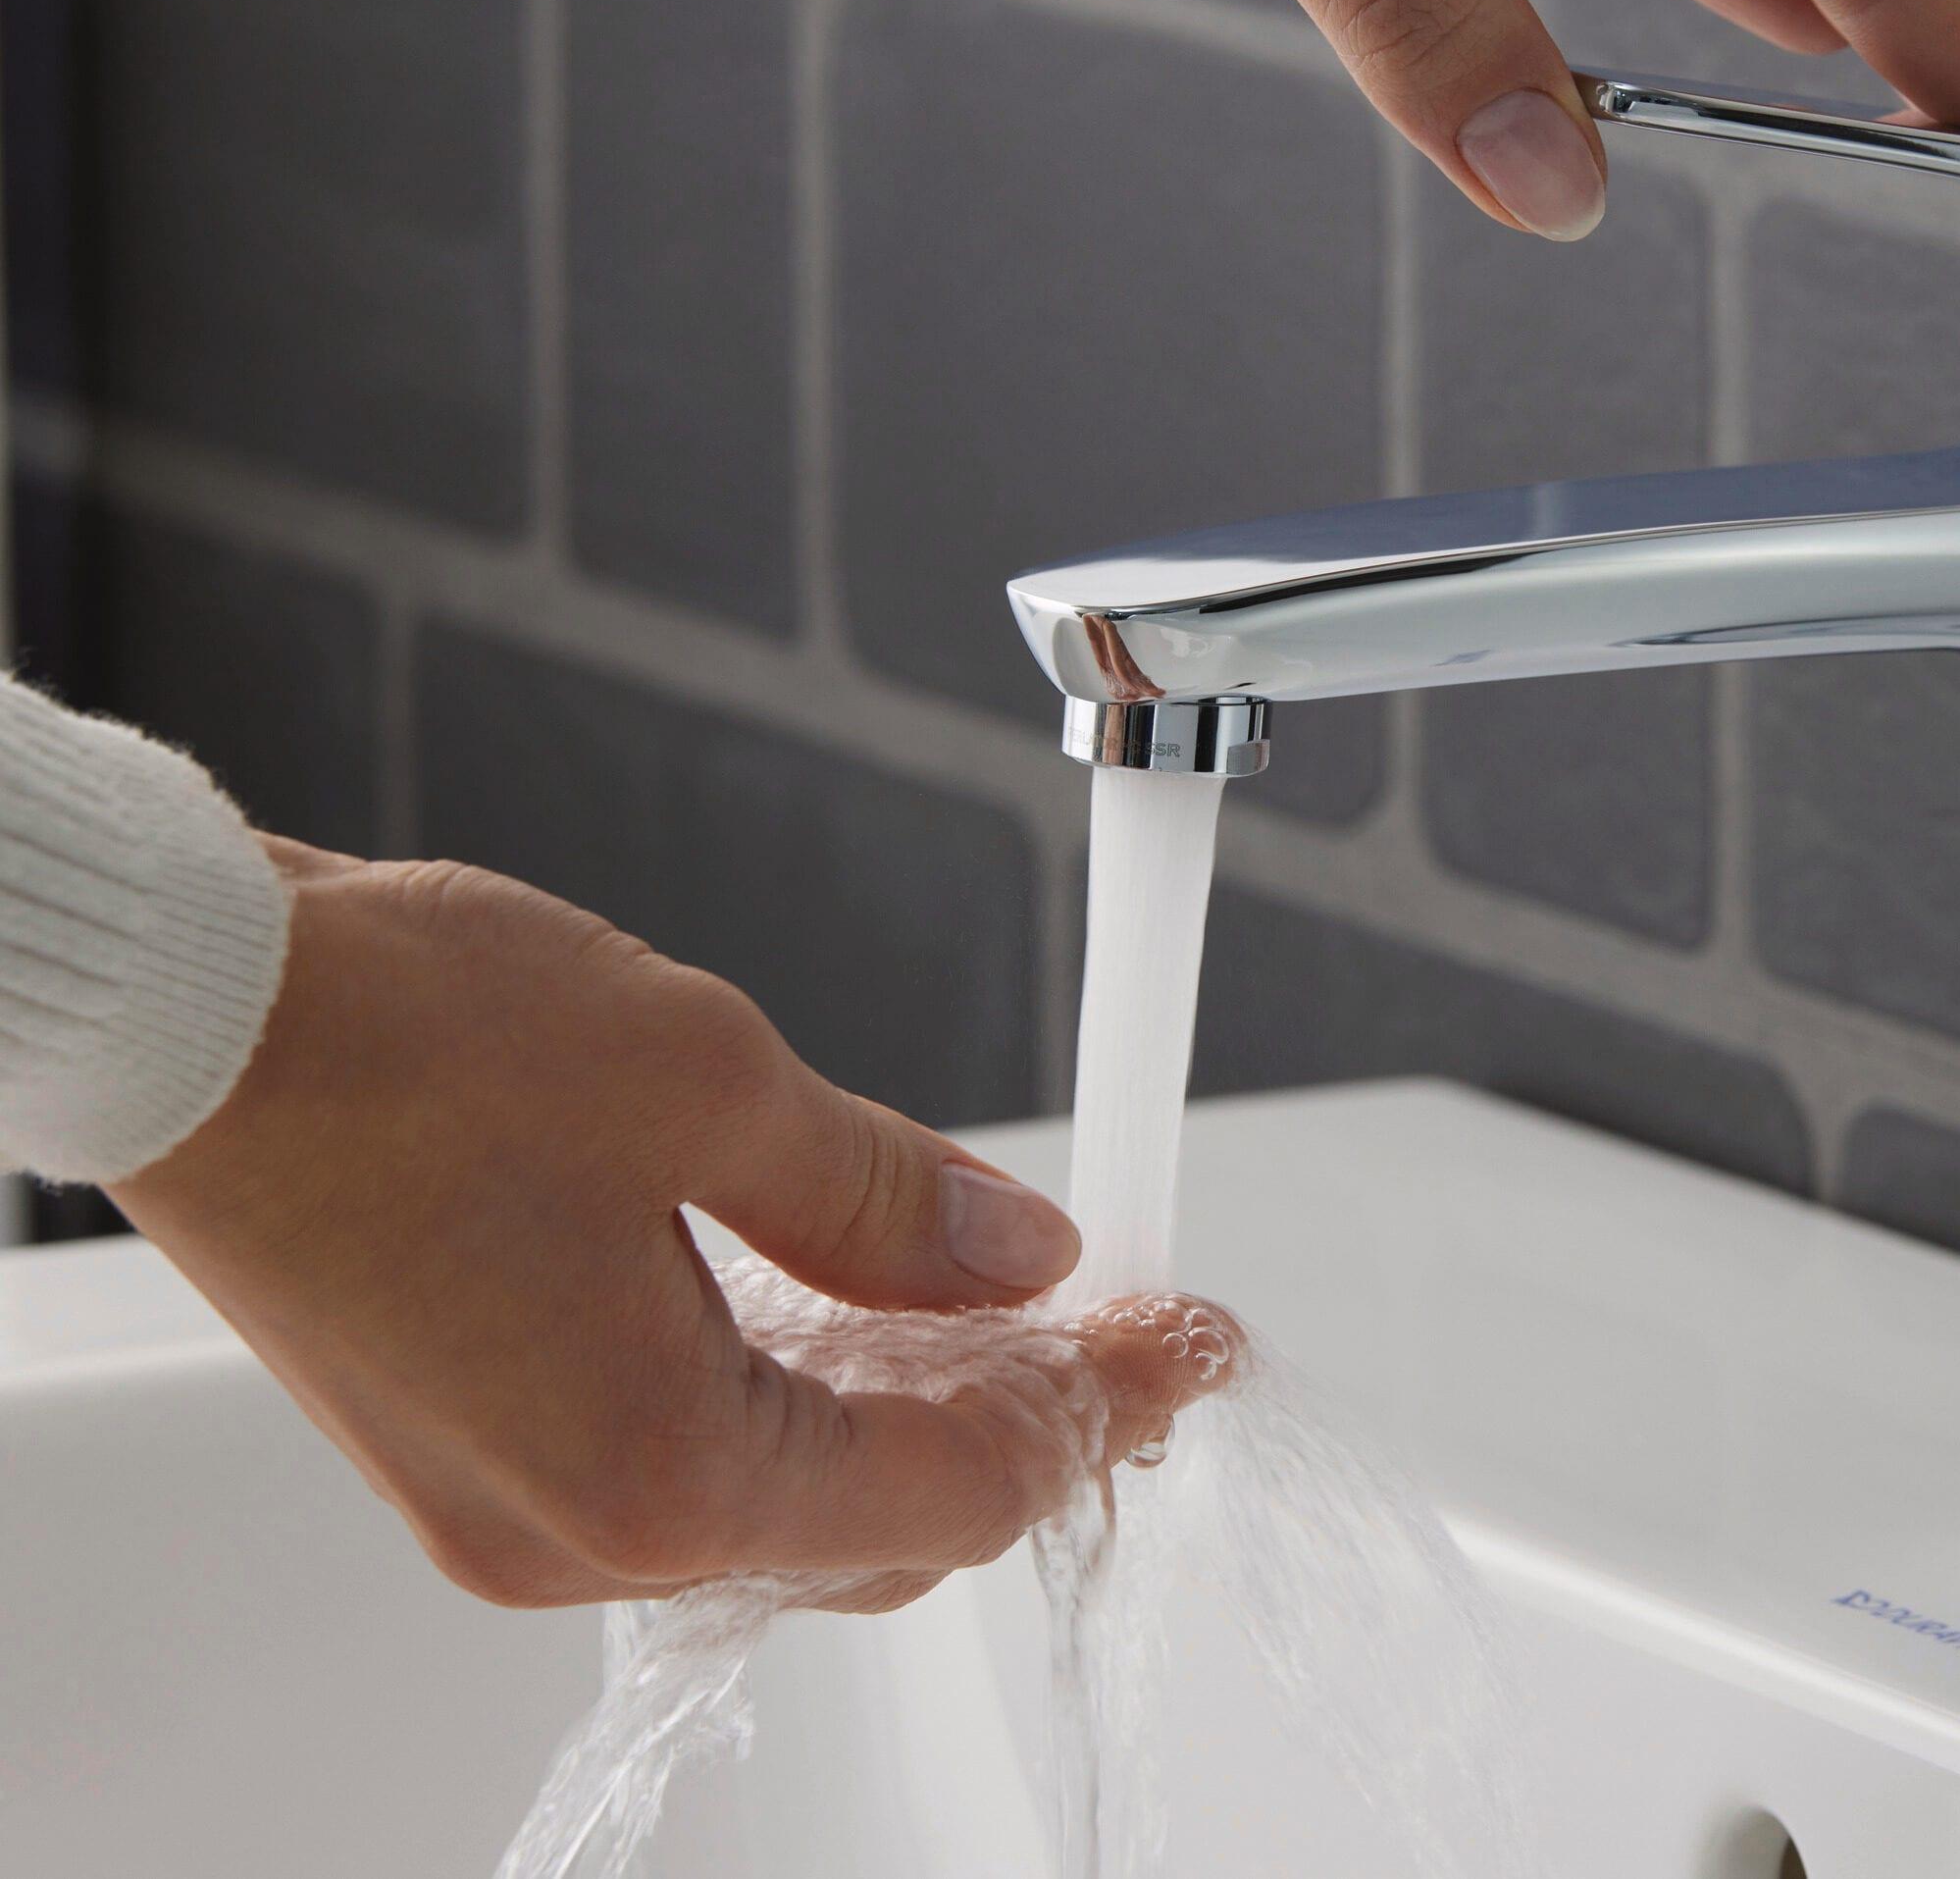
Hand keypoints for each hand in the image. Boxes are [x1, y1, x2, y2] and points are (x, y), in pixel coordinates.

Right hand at [111, 839, 1218, 1613]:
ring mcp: (503, 1508)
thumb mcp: (706, 1085)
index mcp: (656, 1469)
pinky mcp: (461, 1453)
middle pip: (878, 1529)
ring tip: (1015, 1309)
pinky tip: (856, 1314)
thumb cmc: (399, 1041)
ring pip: (780, 1507)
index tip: (1179, 1341)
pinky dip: (792, 1404)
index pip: (959, 1490)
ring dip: (906, 1413)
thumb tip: (1020, 1256)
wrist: (188, 1018)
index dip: (1097, 1409)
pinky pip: (680, 1467)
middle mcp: (573, 1534)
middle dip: (1017, 1421)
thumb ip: (888, 1200)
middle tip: (1120, 1324)